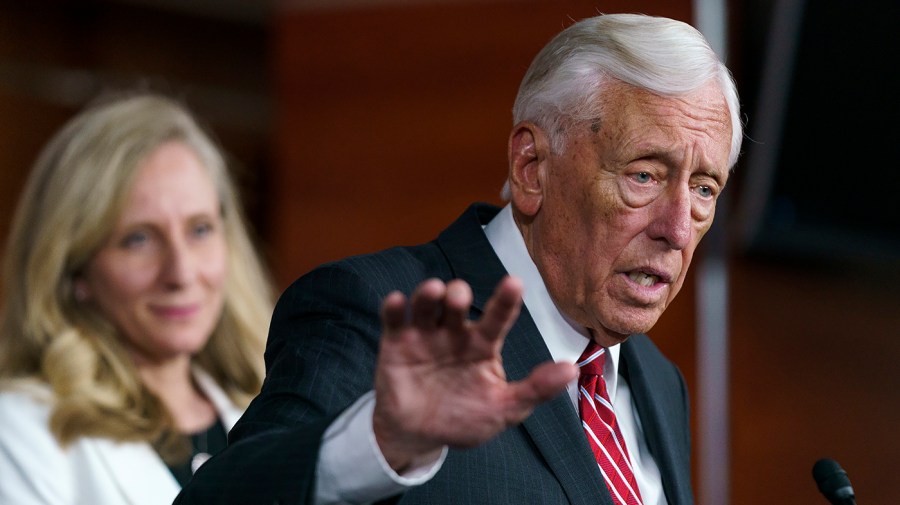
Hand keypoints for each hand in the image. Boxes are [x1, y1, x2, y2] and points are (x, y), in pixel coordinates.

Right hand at [372, 276, 577, 471]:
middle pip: (457, 304)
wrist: (419, 437)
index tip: (514, 283)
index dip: (505, 300)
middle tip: (460, 297)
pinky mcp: (396, 342)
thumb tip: (573, 370)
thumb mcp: (504, 409)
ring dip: (429, 293)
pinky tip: (397, 302)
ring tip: (433, 291)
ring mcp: (425, 335)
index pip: (497, 317)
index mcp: (483, 345)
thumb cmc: (465, 418)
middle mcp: (455, 333)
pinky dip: (394, 308)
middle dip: (458, 295)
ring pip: (427, 304)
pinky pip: (394, 319)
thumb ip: (536, 389)